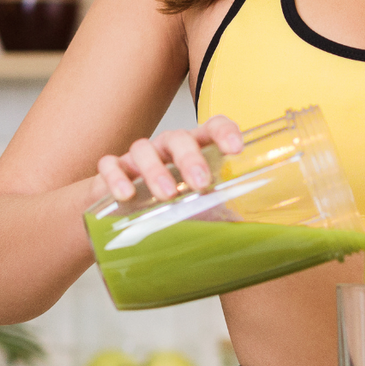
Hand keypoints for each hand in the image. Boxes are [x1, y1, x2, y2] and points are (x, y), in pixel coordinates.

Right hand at [95, 116, 244, 202]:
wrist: (121, 214)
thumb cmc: (171, 206)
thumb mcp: (200, 210)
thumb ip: (223, 216)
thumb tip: (254, 237)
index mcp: (195, 150)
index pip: (212, 128)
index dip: (225, 132)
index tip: (236, 149)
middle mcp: (167, 148)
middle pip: (178, 138)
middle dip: (190, 158)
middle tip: (201, 183)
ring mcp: (137, 158)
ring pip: (144, 149)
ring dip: (155, 170)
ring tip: (166, 195)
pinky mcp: (111, 172)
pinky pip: (110, 166)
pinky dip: (116, 177)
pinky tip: (125, 195)